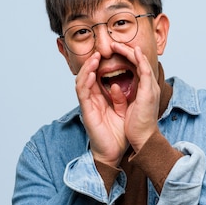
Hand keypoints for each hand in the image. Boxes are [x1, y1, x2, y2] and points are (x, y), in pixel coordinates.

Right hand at [74, 51, 128, 166]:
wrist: (114, 152)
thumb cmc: (118, 134)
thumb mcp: (123, 111)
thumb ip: (120, 98)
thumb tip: (116, 84)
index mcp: (102, 99)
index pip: (99, 78)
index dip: (102, 66)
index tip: (110, 55)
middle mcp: (93, 100)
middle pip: (88, 76)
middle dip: (92, 63)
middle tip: (100, 51)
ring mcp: (88, 105)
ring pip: (82, 82)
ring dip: (87, 69)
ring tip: (94, 58)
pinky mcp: (86, 111)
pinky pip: (82, 93)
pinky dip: (85, 82)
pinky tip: (90, 73)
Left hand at [109, 42, 160, 153]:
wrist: (143, 139)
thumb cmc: (136, 127)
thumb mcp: (128, 107)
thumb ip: (123, 96)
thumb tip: (115, 87)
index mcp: (146, 90)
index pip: (138, 68)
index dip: (128, 58)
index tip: (116, 52)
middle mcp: (150, 87)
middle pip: (141, 62)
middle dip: (128, 51)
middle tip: (115, 43)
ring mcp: (151, 88)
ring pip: (143, 63)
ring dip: (131, 52)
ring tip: (119, 44)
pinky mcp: (149, 91)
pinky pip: (145, 70)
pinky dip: (140, 59)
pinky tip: (133, 51)